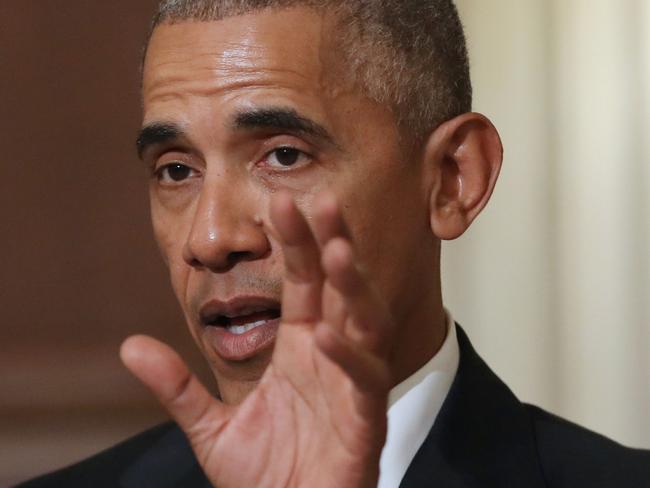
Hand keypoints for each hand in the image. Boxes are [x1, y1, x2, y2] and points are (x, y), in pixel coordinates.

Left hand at [120, 192, 394, 487]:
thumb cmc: (264, 478)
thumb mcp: (209, 429)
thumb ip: (177, 386)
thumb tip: (129, 346)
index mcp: (302, 348)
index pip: (304, 283)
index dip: (296, 244)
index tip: (280, 204)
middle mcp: (331, 356)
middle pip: (338, 288)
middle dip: (331, 243)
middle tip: (317, 200)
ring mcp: (352, 385)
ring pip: (365, 323)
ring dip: (353, 286)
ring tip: (337, 249)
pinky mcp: (365, 421)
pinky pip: (364, 380)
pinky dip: (348, 356)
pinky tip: (321, 332)